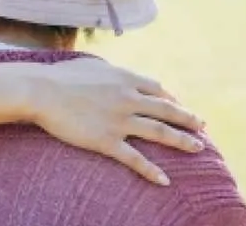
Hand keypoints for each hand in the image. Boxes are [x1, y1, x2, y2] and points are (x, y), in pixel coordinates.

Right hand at [23, 58, 204, 184]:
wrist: (42, 91)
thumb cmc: (61, 76)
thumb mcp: (92, 66)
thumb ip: (109, 72)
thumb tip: (115, 73)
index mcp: (125, 79)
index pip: (157, 89)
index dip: (172, 99)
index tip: (180, 106)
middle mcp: (128, 98)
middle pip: (166, 110)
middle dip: (187, 119)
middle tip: (203, 127)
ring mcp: (120, 120)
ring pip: (159, 132)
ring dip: (182, 141)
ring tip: (198, 149)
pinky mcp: (107, 140)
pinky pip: (134, 158)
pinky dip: (151, 170)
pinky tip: (165, 180)